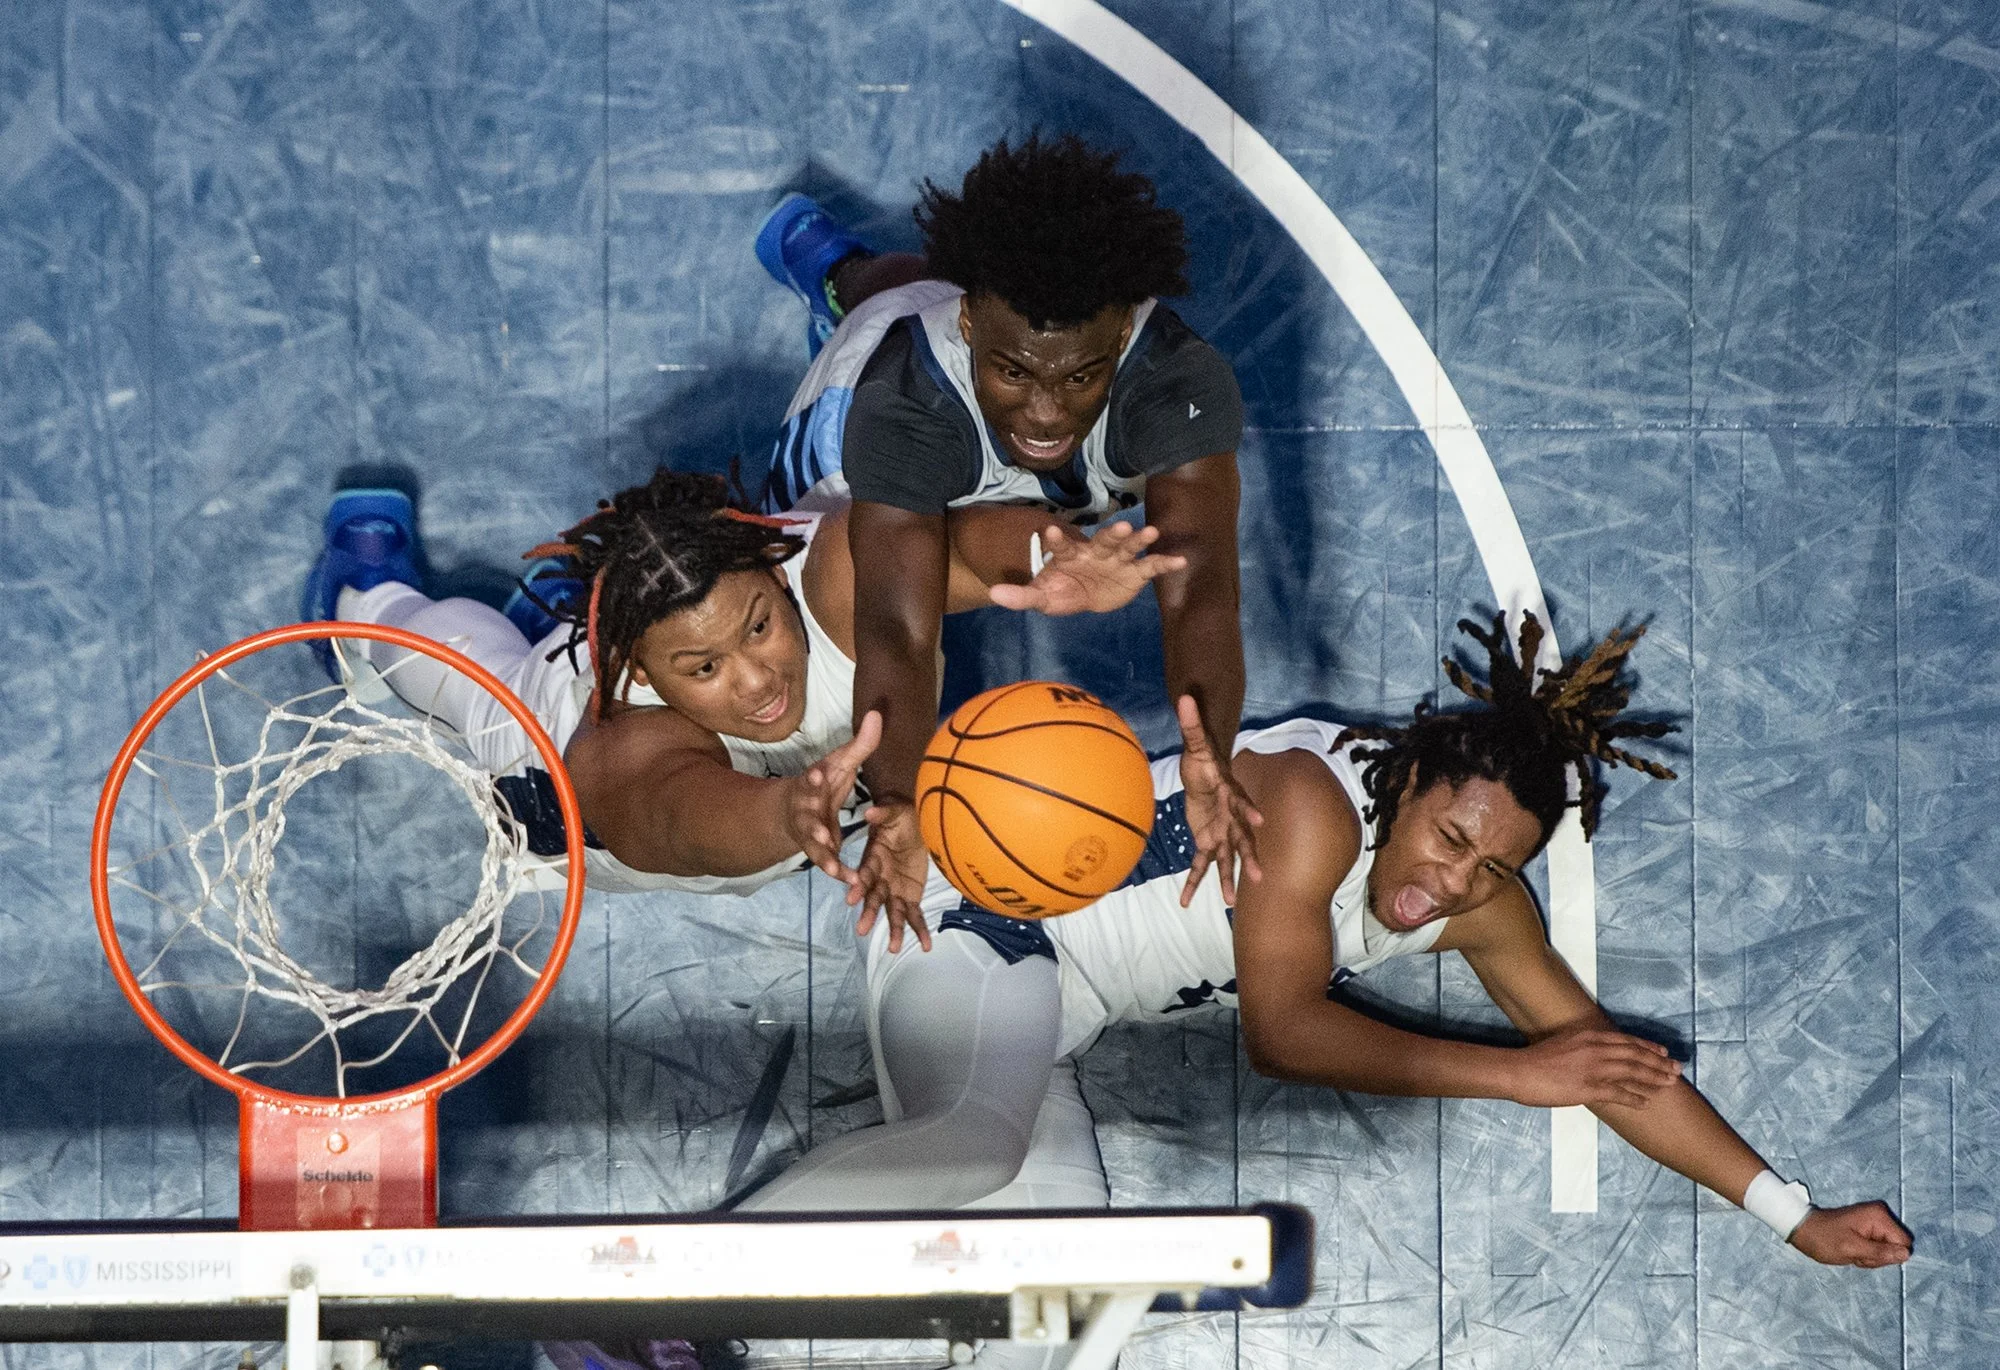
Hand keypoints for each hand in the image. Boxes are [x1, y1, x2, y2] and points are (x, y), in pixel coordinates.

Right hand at [784, 710, 880, 884]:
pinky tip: (850, 881)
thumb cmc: (823, 783)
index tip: (816, 774)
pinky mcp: (817, 850)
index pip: (810, 779)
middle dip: (812, 825)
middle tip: (820, 832)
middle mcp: (806, 810)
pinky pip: (826, 862)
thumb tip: (878, 713)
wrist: (793, 809)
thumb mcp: (842, 762)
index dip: (812, 778)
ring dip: (822, 858)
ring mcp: (808, 833)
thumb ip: (861, 743)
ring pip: (813, 847)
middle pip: (807, 818)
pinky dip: (837, 872)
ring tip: (832, 870)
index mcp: (812, 785)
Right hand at [848, 798, 932, 952]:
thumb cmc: (901, 816)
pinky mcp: (911, 896)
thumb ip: (883, 813)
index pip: (863, 874)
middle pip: (873, 898)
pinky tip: (926, 946)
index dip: (857, 886)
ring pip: (893, 912)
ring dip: (893, 929)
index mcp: (873, 860)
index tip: (851, 898)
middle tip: (862, 929)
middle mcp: (880, 879)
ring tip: (893, 948)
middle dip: (869, 912)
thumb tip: (869, 812)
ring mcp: (895, 890)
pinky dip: (919, 930)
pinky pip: (915, 915)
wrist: (915, 823)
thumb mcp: (894, 811)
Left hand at [988, 521, 1187, 616]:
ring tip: (1152, 532)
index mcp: (1070, 556)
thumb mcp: (1041, 597)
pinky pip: (1150, 567)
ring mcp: (1117, 561)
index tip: (1049, 531)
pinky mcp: (1134, 574)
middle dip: (1112, 534)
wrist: (1084, 596)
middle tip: (1121, 526)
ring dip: (1140, 539)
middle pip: (1103, 540)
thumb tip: (994, 594)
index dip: (1056, 540)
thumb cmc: (1061, 591)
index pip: (1062, 546)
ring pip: (1129, 547)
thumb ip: (1021, 596)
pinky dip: (1164, 563)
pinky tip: (1180, 560)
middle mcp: (1096, 552)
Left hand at [1173, 694, 1261, 905]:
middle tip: (1258, 875)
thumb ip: (1191, 722)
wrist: (1205, 775)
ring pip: (1226, 858)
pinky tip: (1185, 903)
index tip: (1260, 820)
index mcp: (1230, 793)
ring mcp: (1221, 832)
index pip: (1241, 801)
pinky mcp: (1207, 842)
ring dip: (1228, 879)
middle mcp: (1231, 817)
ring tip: (1231, 901)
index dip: (1249, 809)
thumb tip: (1185, 696)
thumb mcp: (1194, 742)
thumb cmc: (1202, 759)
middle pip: (1243, 838)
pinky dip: (1193, 883)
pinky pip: (1200, 865)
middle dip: (1249, 856)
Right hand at [1505, 1024, 1681, 1108]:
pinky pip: (1618, 1093)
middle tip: (1677, 1069)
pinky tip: (1646, 1103)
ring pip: (1632, 1071)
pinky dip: (1635, 1098)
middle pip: (1636, 1055)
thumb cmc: (1537, 1059)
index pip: (1627, 1040)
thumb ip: (1584, 1045)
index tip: (1664, 1052)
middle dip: (1659, 1063)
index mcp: (1589, 1035)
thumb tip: (1598, 1052)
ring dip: (1654, 1078)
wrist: (1519, 1071)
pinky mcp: (1588, 1088)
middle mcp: (1595, 1048)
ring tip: (1669, 1084)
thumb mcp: (1565, 1042)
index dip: (1648, 1047)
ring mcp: (1593, 1068)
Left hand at [1788, 1202, 1912, 1267]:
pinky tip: (1853, 1250)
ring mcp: (1875, 1221)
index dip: (1887, 1255)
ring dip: (1871, 1256)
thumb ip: (1880, 1252)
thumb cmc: (1824, 1239)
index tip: (1865, 1253)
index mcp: (1879, 1216)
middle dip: (1878, 1256)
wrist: (1804, 1231)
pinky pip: (1879, 1248)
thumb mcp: (1852, 1249)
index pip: (1903, 1244)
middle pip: (1896, 1247)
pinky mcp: (1870, 1228)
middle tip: (1857, 1254)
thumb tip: (1906, 1254)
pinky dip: (1867, 1254)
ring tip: (1853, 1251)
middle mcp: (1881, 1215)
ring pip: (1888, 1250)